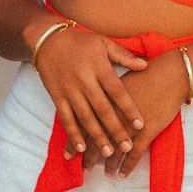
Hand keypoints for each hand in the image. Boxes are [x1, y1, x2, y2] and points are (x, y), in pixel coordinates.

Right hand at [32, 25, 147, 158]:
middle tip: (127, 147)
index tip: (140, 125)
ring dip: (97, 136)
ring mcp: (69, 90)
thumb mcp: (103, 43)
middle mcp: (84, 80)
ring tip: (108, 152)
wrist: (47, 39)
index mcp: (98, 67)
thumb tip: (145, 65)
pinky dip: (73, 133)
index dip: (129, 109)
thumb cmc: (80, 41)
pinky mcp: (56, 96)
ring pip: (85, 117)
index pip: (117, 91)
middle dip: (116, 129)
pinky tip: (81, 147)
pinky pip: (65, 118)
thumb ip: (124, 55)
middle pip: (102, 109)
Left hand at [79, 50, 188, 177]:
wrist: (171, 74)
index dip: (75, 141)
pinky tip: (123, 174)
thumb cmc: (146, 74)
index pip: (85, 126)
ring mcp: (130, 125)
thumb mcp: (120, 79)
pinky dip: (128, 165)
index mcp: (105, 101)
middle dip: (89, 157)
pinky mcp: (146, 131)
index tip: (68, 154)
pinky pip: (134, 154)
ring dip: (109, 164)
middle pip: (97, 140)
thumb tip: (93, 103)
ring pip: (115, 150)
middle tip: (83, 169)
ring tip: (106, 174)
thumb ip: (105, 93)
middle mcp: (114, 115)